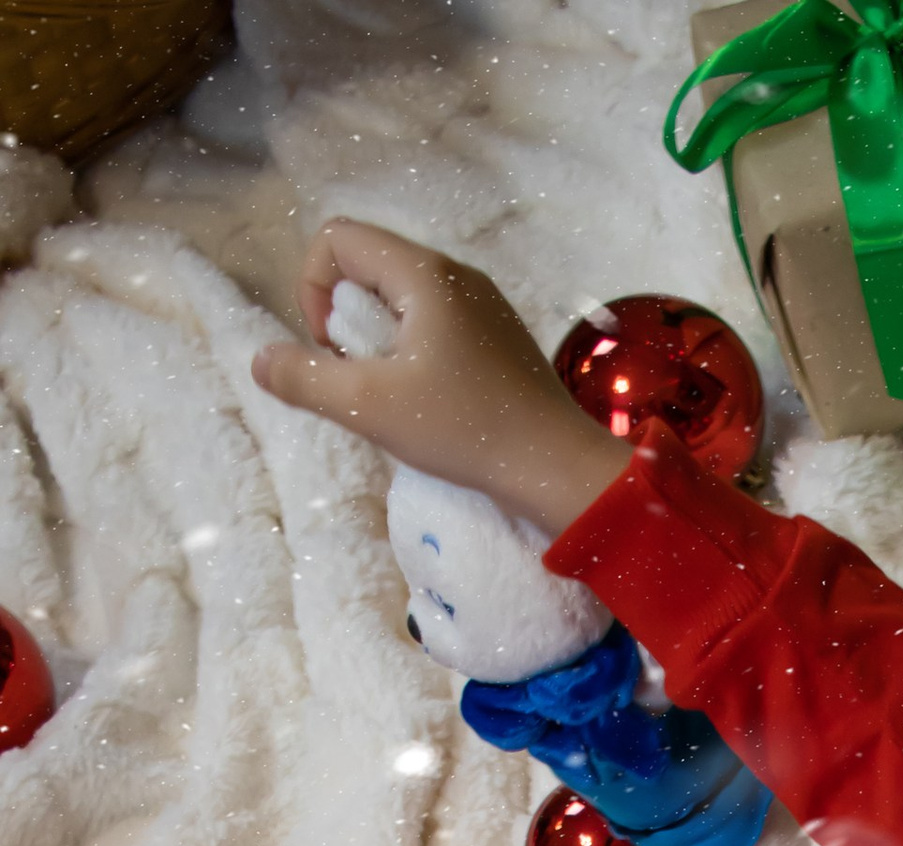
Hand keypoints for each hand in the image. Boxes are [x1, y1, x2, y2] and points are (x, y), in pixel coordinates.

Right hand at [249, 219, 628, 534]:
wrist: (559, 468)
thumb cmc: (467, 431)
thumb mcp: (370, 407)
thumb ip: (306, 379)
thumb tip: (260, 361)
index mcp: (423, 273)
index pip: (337, 237)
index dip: (313, 286)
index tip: (332, 348)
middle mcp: (455, 275)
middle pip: (369, 264)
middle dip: (346, 316)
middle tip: (362, 375)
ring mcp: (482, 305)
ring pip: (402, 298)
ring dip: (380, 340)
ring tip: (395, 393)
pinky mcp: (498, 339)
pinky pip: (436, 324)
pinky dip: (414, 353)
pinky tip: (430, 402)